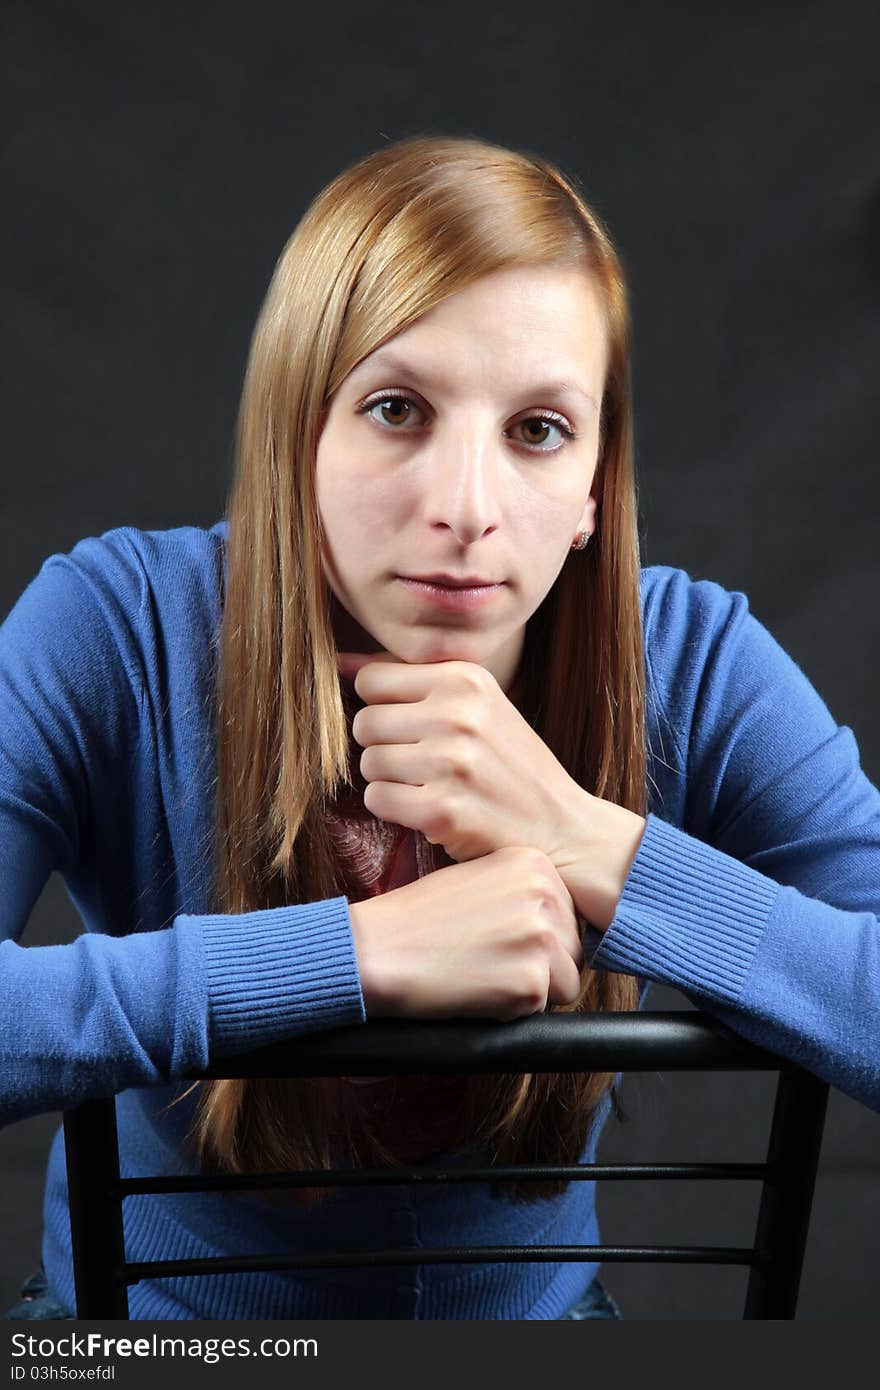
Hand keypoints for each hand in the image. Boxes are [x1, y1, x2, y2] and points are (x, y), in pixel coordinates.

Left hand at [338, 648, 646, 930]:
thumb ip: (414, 681)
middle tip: (419, 762)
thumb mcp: (477, 705)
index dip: (381, 706)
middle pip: (364, 722)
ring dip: (389, 780)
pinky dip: (394, 809)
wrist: (561, 824)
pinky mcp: (442, 809)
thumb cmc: (509, 763)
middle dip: (383, 746)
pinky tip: (426, 808)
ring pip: (368, 763)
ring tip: (427, 785)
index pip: (372, 678)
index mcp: (465, 678)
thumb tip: (341, 662)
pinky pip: (378, 799)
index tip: (409, 725)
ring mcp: (451, 762)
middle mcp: (458, 714)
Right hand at [348, 846, 583, 1020]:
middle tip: (489, 960)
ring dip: (531, 987)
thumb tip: (558, 922)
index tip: (501, 939)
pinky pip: (542, 1008)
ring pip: (566, 980)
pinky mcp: (531, 980)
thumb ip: (520, 892)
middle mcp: (545, 893)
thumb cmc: (417, 918)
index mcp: (533, 862)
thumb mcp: (474, 877)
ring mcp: (540, 936)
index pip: (566, 913)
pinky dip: (511, 1009)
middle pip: (572, 947)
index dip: (538, 936)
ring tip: (483, 972)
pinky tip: (475, 988)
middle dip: (541, 963)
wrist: (378, 949)